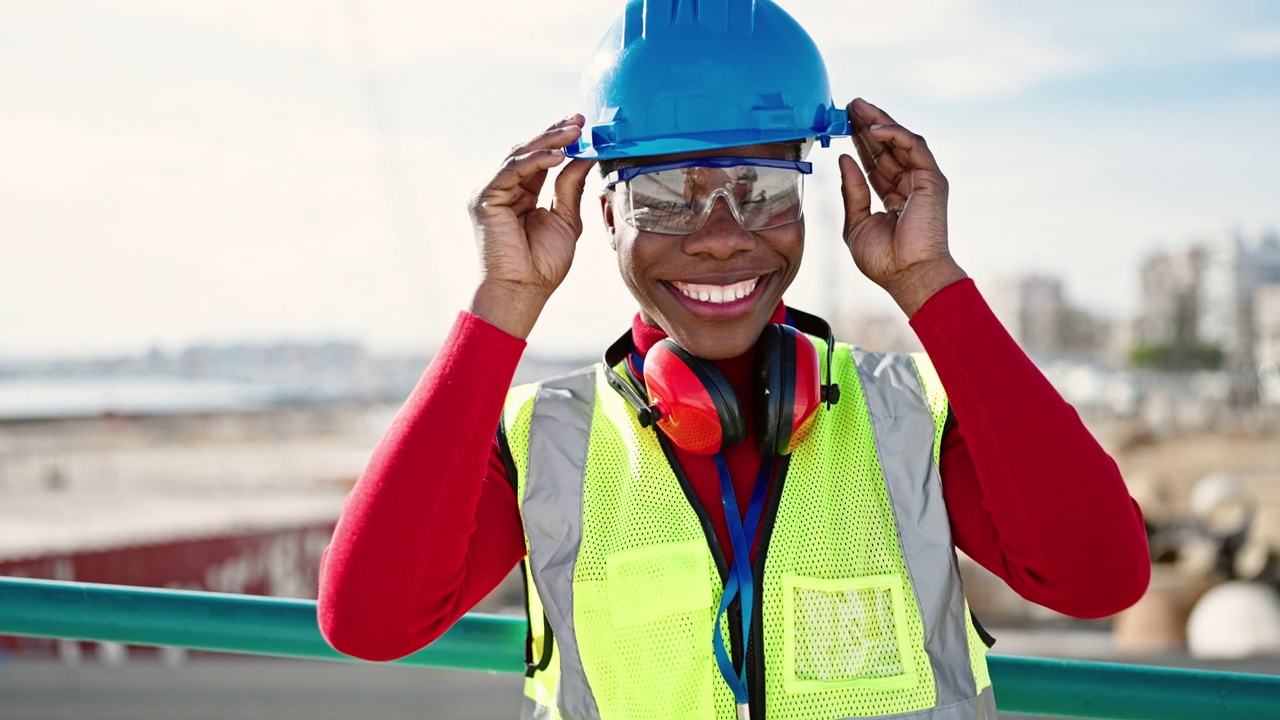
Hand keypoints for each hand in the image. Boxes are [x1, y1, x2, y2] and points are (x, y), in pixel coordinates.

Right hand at [467, 115, 595, 337]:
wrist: (523, 290)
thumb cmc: (543, 265)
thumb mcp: (565, 219)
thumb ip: (570, 186)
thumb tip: (584, 156)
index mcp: (522, 195)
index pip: (540, 160)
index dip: (560, 142)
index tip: (583, 127)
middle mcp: (504, 190)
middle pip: (528, 151)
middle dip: (554, 134)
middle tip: (579, 120)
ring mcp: (492, 192)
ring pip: (519, 155)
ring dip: (548, 141)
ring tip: (574, 132)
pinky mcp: (485, 198)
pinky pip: (511, 170)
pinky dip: (535, 159)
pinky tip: (558, 154)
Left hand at [839, 98, 966, 316]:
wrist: (908, 276)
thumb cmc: (885, 260)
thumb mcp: (857, 223)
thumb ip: (852, 191)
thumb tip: (844, 160)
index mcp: (893, 197)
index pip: (875, 163)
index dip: (859, 144)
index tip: (841, 127)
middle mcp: (909, 185)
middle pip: (887, 148)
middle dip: (867, 126)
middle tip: (848, 107)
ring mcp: (922, 180)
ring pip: (900, 141)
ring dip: (878, 122)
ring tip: (857, 107)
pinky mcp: (932, 178)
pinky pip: (914, 147)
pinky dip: (894, 134)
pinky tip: (872, 129)